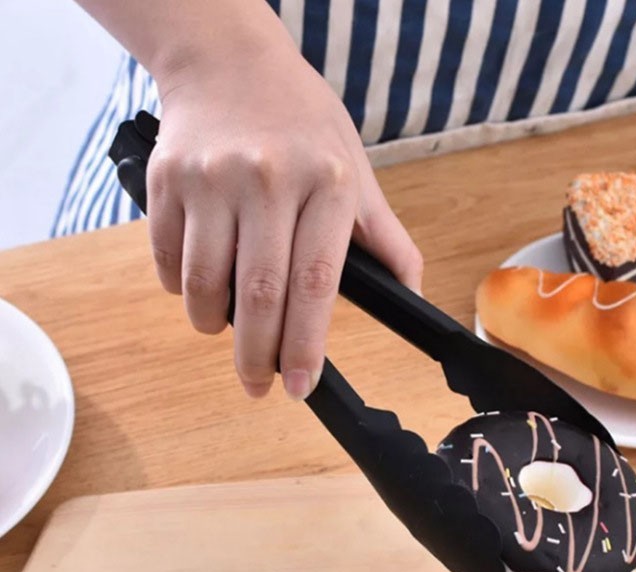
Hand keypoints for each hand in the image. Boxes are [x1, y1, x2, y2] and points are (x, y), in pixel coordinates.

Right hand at [145, 11, 422, 400]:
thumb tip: (410, 295)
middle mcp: (267, 180)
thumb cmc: (301, 123)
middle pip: (257, 296)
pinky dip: (181, 288)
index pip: (315, 284)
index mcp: (326, 183)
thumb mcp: (356, 171)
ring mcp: (211, 178)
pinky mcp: (167, 180)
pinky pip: (166, 260)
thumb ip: (384, 238)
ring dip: (213, 324)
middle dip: (255, 357)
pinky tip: (200, 284)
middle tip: (258, 385)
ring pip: (203, 285)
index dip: (306, 345)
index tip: (301, 386)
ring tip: (228, 327)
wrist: (228, 62)